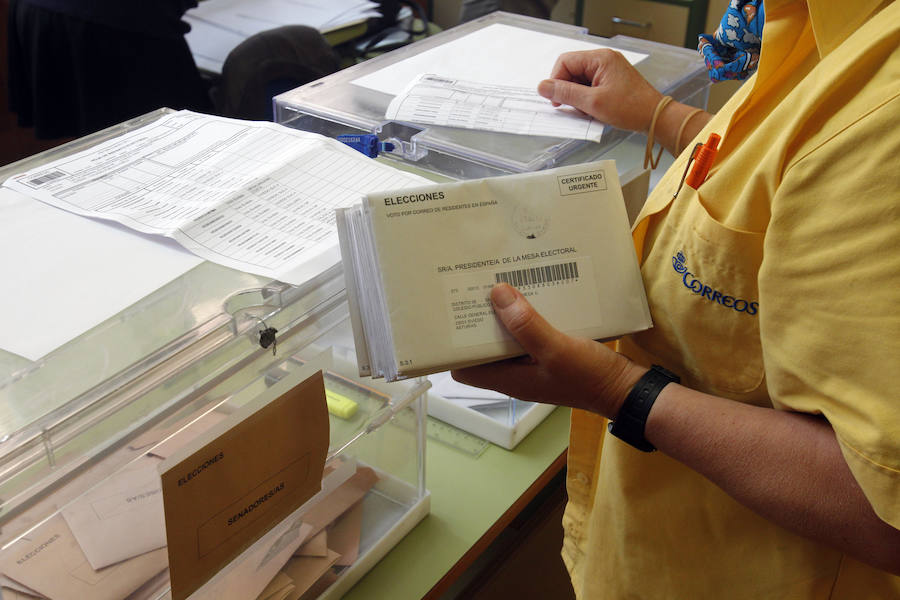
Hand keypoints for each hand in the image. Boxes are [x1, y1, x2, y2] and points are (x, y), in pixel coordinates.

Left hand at [450, 283, 645, 418]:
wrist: (628, 388)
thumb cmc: (590, 377)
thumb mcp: (556, 349)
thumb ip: (526, 325)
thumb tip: (495, 295)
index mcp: (509, 379)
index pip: (465, 369)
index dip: (453, 347)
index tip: (450, 317)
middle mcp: (516, 373)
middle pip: (484, 348)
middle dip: (478, 322)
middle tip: (474, 290)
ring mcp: (534, 364)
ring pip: (507, 338)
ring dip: (503, 316)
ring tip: (498, 286)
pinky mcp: (551, 354)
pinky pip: (530, 333)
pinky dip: (526, 317)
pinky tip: (531, 295)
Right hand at [537, 49, 663, 132]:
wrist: (655, 117)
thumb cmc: (632, 108)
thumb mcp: (593, 102)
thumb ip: (565, 93)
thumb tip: (544, 87)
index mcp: (600, 58)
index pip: (565, 62)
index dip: (556, 81)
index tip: (555, 99)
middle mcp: (604, 60)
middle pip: (571, 70)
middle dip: (567, 90)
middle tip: (570, 107)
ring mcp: (608, 70)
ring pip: (579, 81)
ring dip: (577, 97)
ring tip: (586, 110)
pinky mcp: (610, 81)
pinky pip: (589, 87)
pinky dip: (586, 99)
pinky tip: (592, 111)